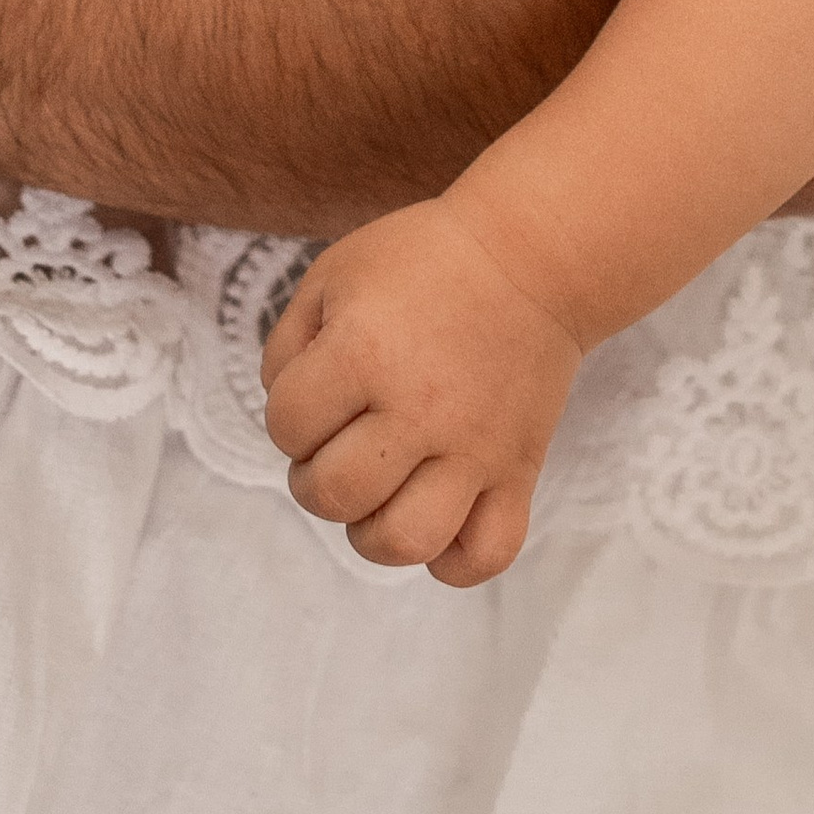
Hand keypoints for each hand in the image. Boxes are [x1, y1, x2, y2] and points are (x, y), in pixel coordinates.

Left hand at [259, 194, 582, 586]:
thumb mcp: (334, 274)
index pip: (286, 426)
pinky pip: (485, 553)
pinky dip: (453, 558)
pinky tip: (437, 520)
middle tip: (336, 449)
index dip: (288, 415)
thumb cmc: (424, 260)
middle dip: (315, 480)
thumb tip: (283, 416)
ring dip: (372, 531)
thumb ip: (287, 346)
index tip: (316, 394)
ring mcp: (473, 449)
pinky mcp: (518, 471)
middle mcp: (418, 409)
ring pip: (404, 540)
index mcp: (363, 352)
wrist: (530, 256)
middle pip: (334, 495)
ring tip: (378, 493)